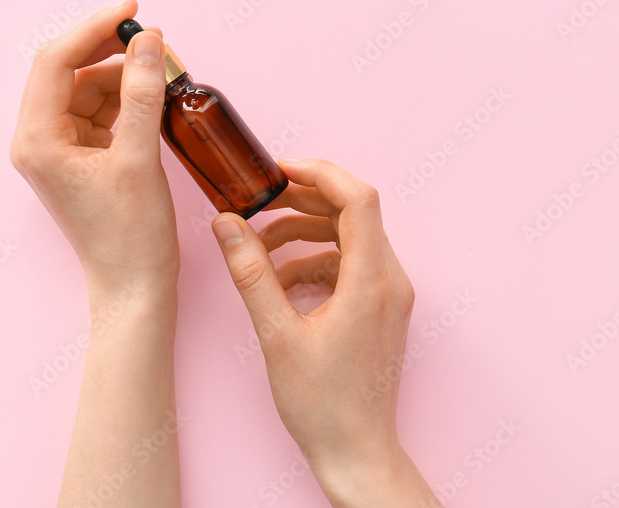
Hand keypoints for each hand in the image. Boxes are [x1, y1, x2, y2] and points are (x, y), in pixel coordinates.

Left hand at [10, 0, 178, 310]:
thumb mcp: (140, 158)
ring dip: (123, 77)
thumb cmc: (130, 234)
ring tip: (164, 75)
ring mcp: (59, 150)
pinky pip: (101, 113)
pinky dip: (126, 101)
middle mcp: (39, 140)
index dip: (94, 29)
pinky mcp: (81, 159)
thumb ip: (143, 94)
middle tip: (154, 42)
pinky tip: (154, 98)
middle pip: (69, 71)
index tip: (133, 12)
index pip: (57, 61)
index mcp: (37, 139)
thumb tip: (149, 42)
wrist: (134, 286)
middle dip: (110, 52)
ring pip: (88, 91)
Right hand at [211, 159, 436, 505]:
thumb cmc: (322, 403)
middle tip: (261, 204)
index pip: (358, 199)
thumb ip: (251, 273)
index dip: (319, 174)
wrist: (356, 450)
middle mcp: (390, 280)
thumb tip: (228, 224)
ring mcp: (389, 294)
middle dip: (305, 202)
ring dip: (306, 233)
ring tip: (261, 247)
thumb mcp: (276, 335)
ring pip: (350, 238)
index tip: (279, 169)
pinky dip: (316, 261)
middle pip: (354, 213)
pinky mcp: (380, 307)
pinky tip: (281, 281)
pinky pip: (351, 265)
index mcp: (371, 281)